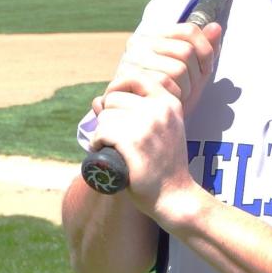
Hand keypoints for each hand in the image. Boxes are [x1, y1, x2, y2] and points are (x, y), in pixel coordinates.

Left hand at [89, 85, 199, 213]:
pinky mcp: (134, 143)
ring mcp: (148, 125)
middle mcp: (160, 109)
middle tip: (116, 137)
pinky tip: (104, 151)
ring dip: (102, 132)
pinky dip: (97, 142)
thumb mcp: (161, 130)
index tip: (111, 104)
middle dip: (108, 116)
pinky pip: (102, 132)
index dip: (116, 87)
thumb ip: (137, 111)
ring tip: (113, 147)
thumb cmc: (162, 165)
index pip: (134, 77)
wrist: (174, 195)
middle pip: (114, 98)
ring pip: (106, 116)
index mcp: (170, 102)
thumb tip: (98, 100)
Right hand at [92, 20, 223, 117]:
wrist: (147, 124)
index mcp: (155, 36)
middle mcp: (139, 43)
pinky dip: (173, 97)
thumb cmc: (172, 97)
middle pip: (186, 51)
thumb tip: (216, 26)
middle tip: (186, 89)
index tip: (205, 70)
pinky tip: (167, 103)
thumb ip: (206, 50)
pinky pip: (165, 83)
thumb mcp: (194, 73)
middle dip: (195, 76)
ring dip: (185, 89)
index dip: (205, 52)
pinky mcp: (127, 78)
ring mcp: (131, 59)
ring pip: (178, 68)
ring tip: (176, 97)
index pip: (190, 31)